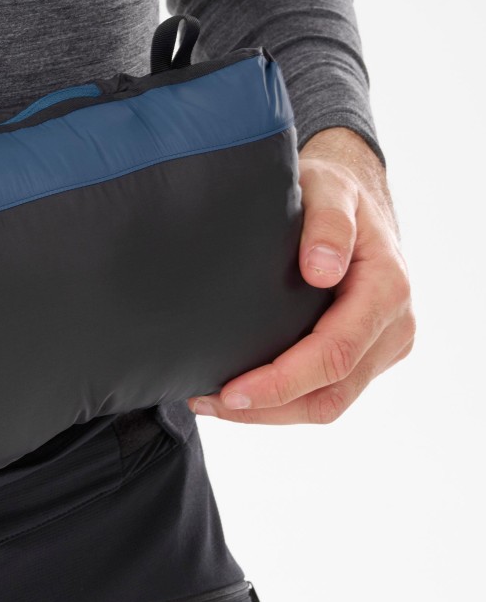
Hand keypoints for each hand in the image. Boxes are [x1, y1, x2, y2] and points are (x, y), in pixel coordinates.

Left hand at [189, 127, 413, 424]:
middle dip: (267, 408)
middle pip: (331, 394)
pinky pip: (327, 392)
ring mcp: (382, 346)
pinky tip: (240, 392)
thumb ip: (328, 223)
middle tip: (207, 402)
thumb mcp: (329, 189)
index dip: (282, 381)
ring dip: (271, 412)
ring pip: (328, 404)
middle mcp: (393, 327)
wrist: (355, 195)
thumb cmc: (336, 190)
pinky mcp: (366, 354)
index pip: (334, 354)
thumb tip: (321, 270)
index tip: (232, 391)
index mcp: (387, 291)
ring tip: (213, 401)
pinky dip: (283, 400)